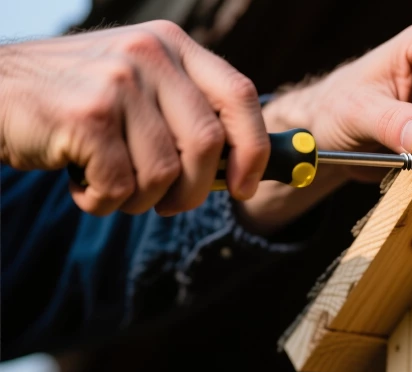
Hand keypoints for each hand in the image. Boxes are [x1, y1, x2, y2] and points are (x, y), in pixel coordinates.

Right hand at [0, 20, 269, 215]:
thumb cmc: (76, 104)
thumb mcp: (138, 89)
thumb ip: (186, 114)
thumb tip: (242, 171)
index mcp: (173, 45)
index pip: (240, 96)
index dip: (254, 148)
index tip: (245, 185)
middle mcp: (150, 54)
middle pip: (208, 143)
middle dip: (193, 190)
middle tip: (169, 204)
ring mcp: (118, 82)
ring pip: (164, 173)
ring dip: (139, 198)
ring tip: (108, 182)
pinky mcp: (87, 115)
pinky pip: (121, 185)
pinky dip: (103, 200)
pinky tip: (80, 181)